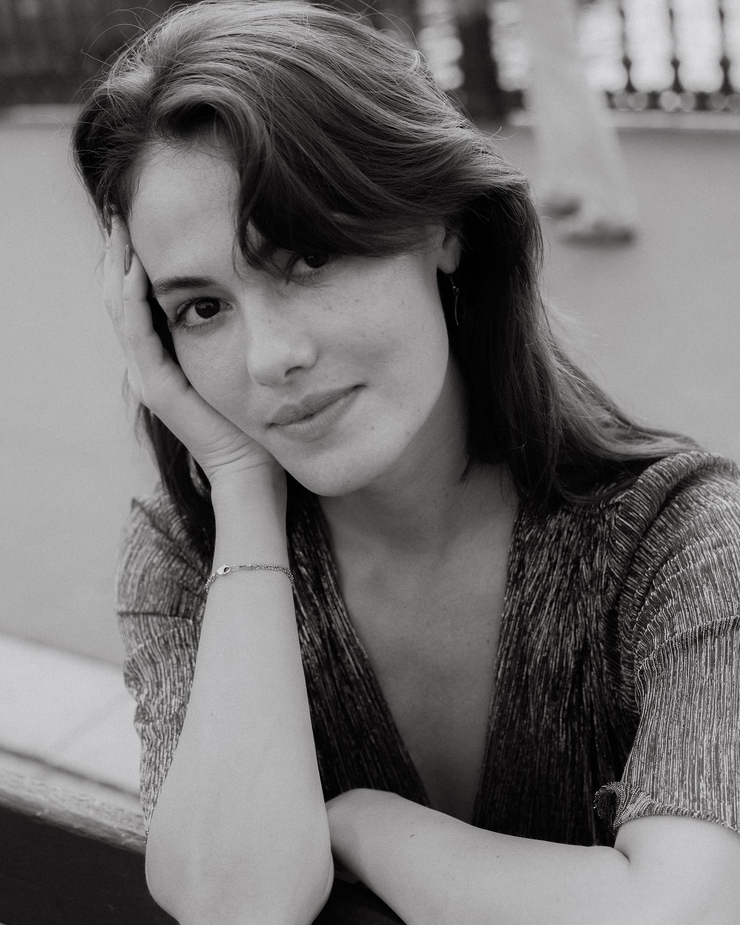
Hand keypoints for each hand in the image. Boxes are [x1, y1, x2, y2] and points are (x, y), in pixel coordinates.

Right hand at [104, 218, 280, 486]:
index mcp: (161, 357)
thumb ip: (224, 329)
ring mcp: (145, 377)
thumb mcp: (233, 359)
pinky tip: (135, 269)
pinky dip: (133, 300)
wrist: (250, 465)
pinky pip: (137, 335)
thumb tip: (239, 284)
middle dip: (118, 254)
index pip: (135, 299)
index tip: (136, 220)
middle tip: (118, 212)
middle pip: (118, 298)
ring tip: (119, 228)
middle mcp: (145, 364)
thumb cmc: (250, 415)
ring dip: (118, 267)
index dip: (130, 260)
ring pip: (120, 310)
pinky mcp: (155, 388)